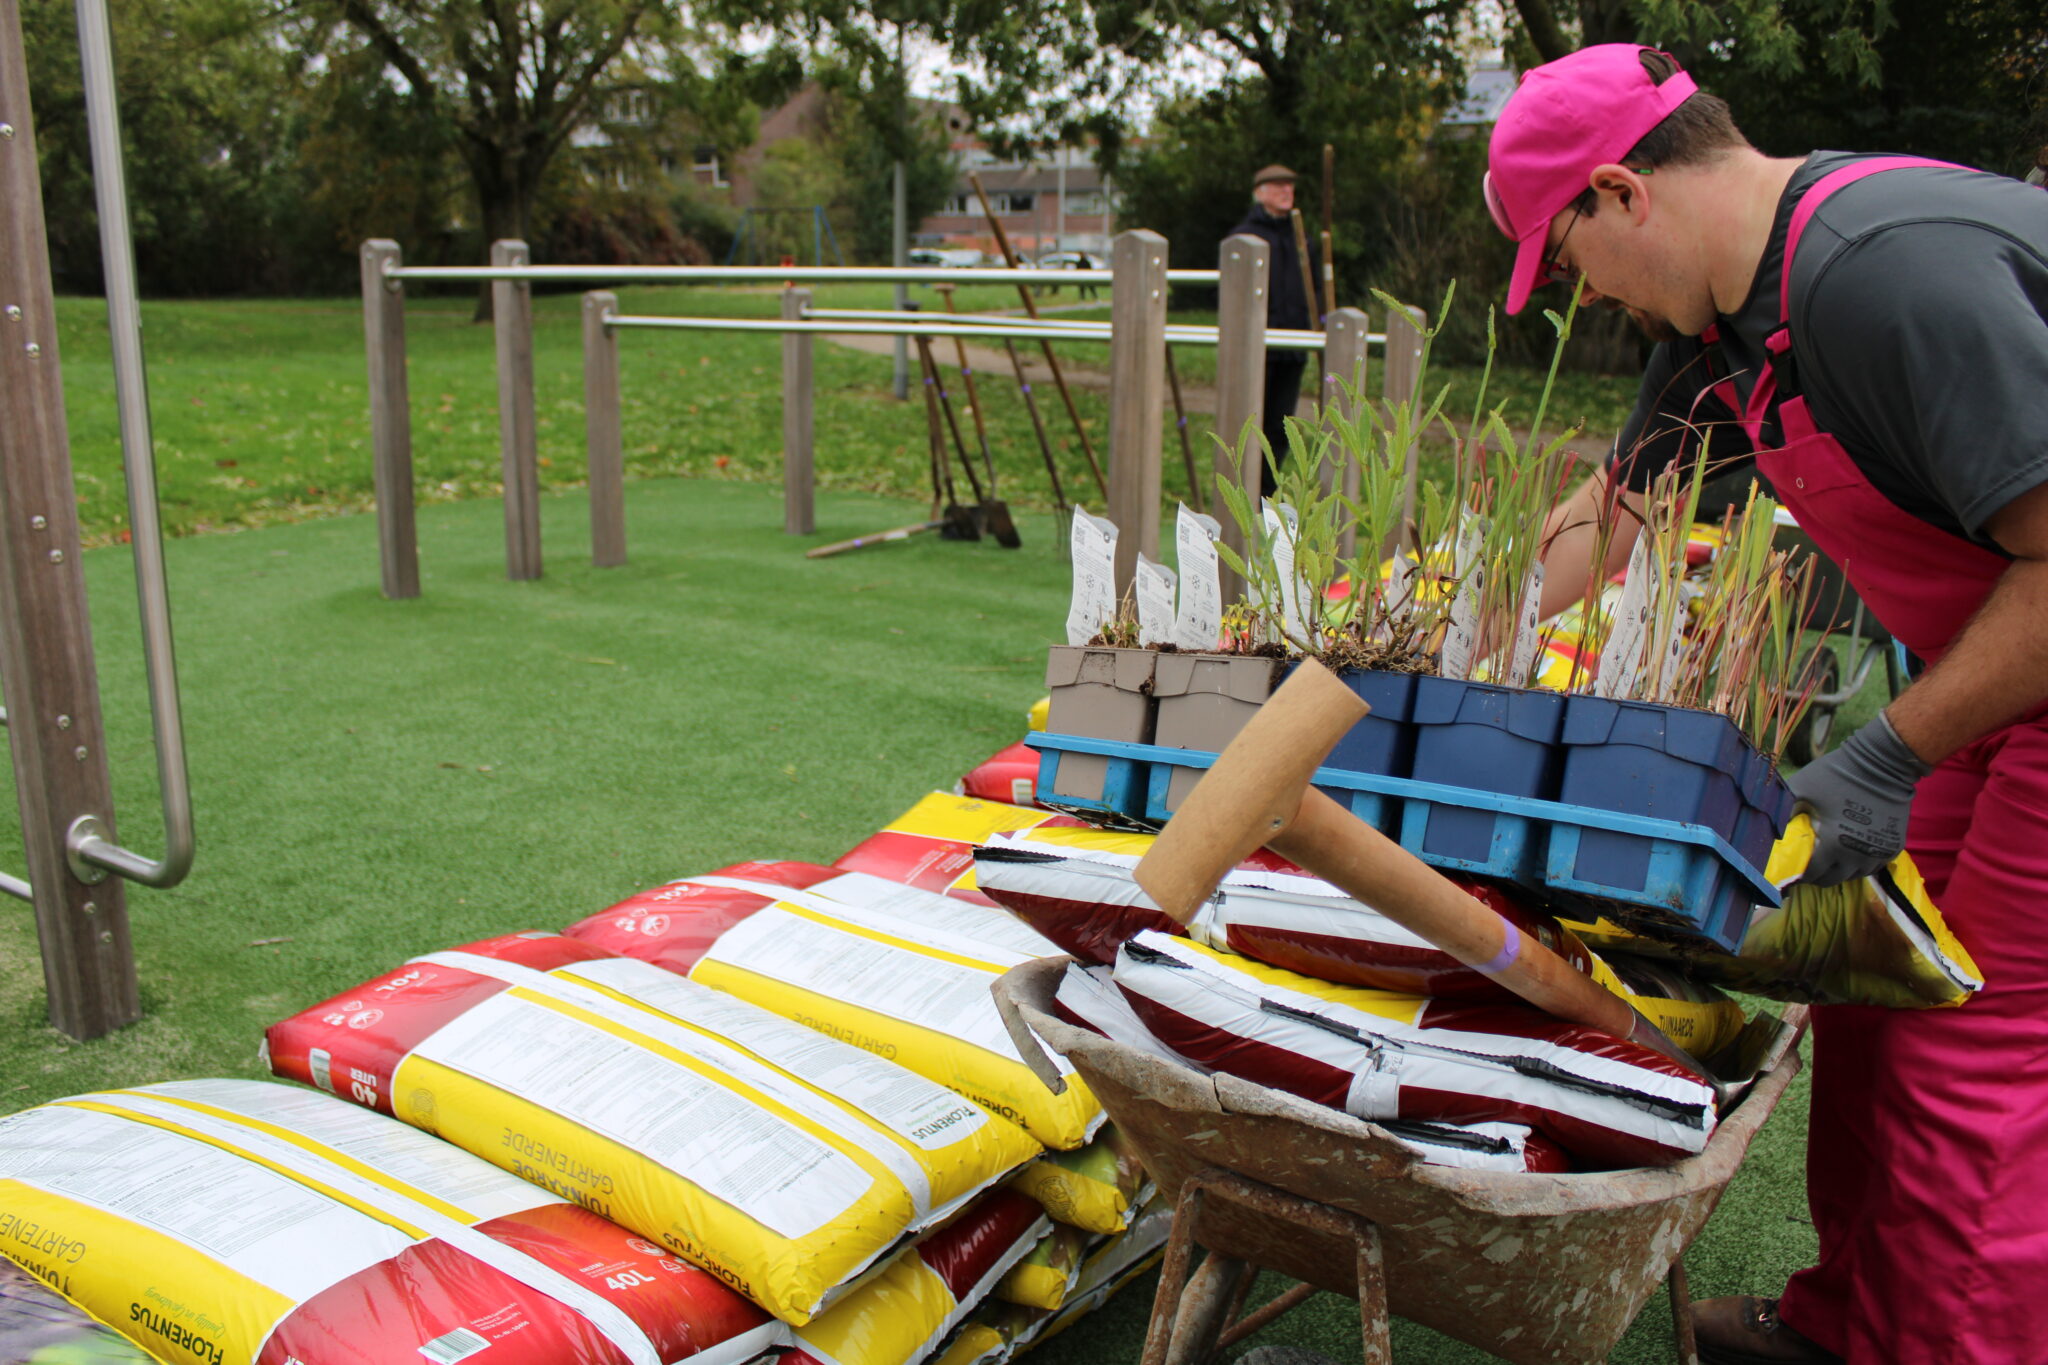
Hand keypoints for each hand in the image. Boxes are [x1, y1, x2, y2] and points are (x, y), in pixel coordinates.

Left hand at [1786, 710, 1932, 886]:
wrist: (1883, 762)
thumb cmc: (1837, 774)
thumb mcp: (1801, 788)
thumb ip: (1782, 809)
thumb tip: (1763, 827)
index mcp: (1833, 843)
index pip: (1811, 874)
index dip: (1797, 875)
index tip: (1789, 871)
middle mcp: (1857, 854)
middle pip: (1831, 879)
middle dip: (1815, 876)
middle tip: (1805, 866)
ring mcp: (1878, 852)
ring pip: (1854, 875)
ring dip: (1838, 871)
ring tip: (1826, 859)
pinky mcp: (1893, 846)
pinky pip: (1874, 866)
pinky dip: (1859, 865)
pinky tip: (1849, 854)